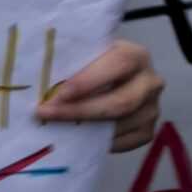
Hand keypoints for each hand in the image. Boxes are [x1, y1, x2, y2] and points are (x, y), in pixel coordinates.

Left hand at [39, 38, 162, 152]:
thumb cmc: (88, 58)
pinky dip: (101, 141)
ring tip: (54, 125)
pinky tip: (77, 137)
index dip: (89, 80)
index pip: (118, 64)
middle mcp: (150, 80)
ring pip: (122, 123)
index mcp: (135, 54)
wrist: (109, 73)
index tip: (59, 93)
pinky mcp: (148, 128)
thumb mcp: (83, 50)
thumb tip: (39, 75)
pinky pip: (127, 141)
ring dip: (86, 127)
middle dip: (80, 110)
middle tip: (46, 113)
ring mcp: (152, 107)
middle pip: (121, 101)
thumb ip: (70, 56)